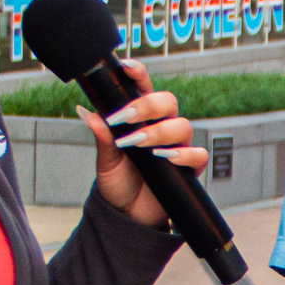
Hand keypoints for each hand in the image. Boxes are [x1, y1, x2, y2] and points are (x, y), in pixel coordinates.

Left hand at [78, 57, 207, 223]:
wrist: (129, 216)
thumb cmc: (119, 184)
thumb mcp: (106, 161)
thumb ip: (102, 138)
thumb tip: (86, 113)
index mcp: (141, 118)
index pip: (144, 87)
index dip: (138, 73)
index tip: (125, 68)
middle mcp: (162, 127)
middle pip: (167, 101)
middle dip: (147, 105)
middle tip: (125, 118)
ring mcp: (177, 146)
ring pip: (182, 125)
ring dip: (159, 132)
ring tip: (139, 144)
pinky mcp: (189, 168)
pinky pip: (197, 154)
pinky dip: (183, 154)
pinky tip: (164, 158)